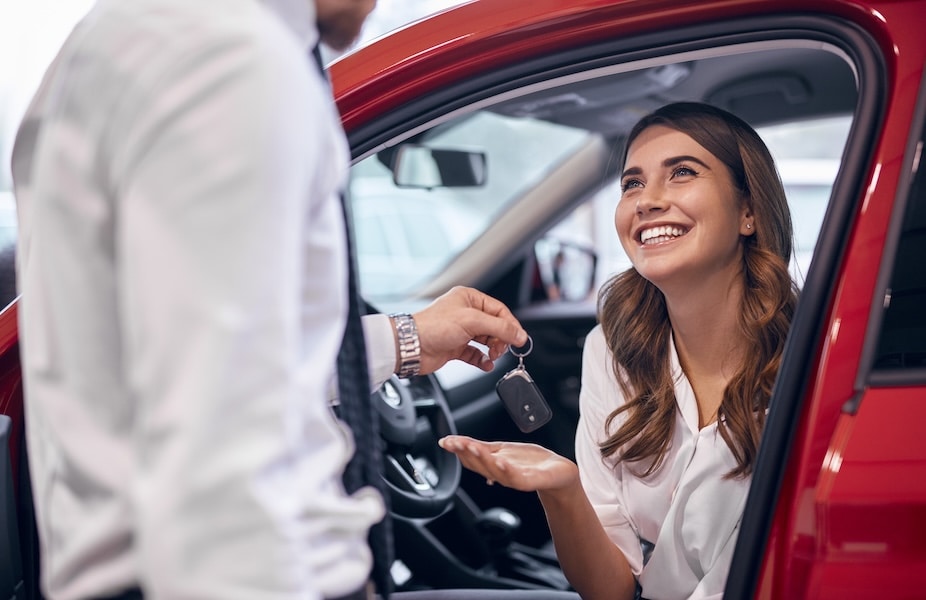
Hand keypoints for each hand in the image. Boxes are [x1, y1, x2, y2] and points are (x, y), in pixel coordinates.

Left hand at [411, 286, 526, 374]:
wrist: (410, 347)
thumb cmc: (432, 327)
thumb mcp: (472, 322)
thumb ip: (499, 328)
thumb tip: (519, 334)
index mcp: (469, 298)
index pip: (499, 310)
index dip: (511, 325)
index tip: (520, 339)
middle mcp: (465, 313)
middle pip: (494, 326)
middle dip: (501, 339)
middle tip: (503, 349)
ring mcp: (460, 331)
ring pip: (486, 341)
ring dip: (493, 350)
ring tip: (493, 356)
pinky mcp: (455, 347)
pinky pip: (476, 354)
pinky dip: (483, 360)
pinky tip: (486, 364)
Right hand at [438, 435, 578, 492]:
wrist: (558, 473)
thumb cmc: (530, 462)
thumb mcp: (502, 450)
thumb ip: (482, 448)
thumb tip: (457, 442)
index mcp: (493, 466)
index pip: (471, 458)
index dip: (457, 450)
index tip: (445, 441)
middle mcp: (500, 474)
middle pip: (479, 465)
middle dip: (465, 452)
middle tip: (454, 442)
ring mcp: (515, 478)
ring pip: (494, 470)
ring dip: (481, 459)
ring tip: (471, 447)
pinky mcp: (531, 481)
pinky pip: (516, 476)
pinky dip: (506, 469)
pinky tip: (500, 460)